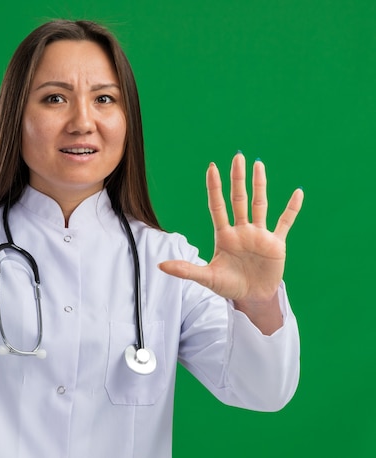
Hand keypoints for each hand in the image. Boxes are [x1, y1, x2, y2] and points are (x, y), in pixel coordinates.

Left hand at [158, 153, 302, 331]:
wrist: (251, 298)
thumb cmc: (228, 286)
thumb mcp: (207, 278)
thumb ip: (186, 270)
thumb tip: (160, 266)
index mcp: (224, 235)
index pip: (217, 206)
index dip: (214, 187)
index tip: (211, 168)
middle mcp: (241, 230)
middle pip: (239, 199)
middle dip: (237, 178)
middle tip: (237, 156)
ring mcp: (259, 235)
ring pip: (260, 204)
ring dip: (260, 185)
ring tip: (258, 164)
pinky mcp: (276, 244)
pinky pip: (285, 222)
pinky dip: (292, 209)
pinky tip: (298, 192)